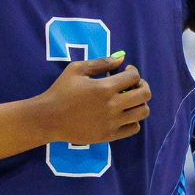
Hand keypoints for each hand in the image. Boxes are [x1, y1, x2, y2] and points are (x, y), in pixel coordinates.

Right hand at [35, 54, 150, 144]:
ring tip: (130, 100)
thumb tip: (121, 59)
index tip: (126, 71)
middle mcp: (112, 105)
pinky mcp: (109, 135)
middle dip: (142, 86)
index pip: (134, 76)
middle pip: (145, 95)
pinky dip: (133, 120)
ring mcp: (112, 122)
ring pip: (143, 112)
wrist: (49, 118)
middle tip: (133, 85)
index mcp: (104, 87)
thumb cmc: (60, 91)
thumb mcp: (76, 69)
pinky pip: (134, 128)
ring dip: (140, 103)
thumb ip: (100, 63)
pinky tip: (123, 115)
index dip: (133, 71)